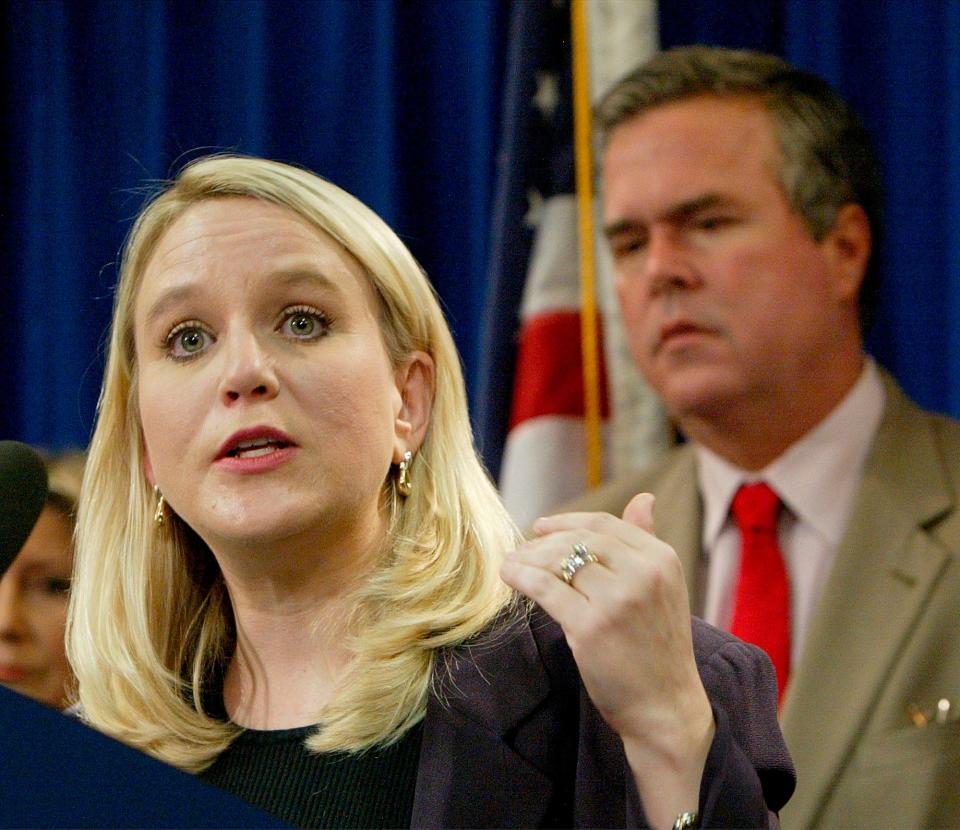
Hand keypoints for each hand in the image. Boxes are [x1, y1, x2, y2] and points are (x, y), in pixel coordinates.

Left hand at [500, 493, 714, 828]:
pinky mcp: (590, 627)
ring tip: (511, 563)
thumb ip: (646, 542)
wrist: (665, 707)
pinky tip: (510, 576)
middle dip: (543, 541)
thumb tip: (644, 498)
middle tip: (521, 549)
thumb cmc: (659, 647)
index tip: (540, 527)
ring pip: (559, 561)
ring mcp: (617, 600)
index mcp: (662, 559)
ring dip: (527, 558)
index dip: (567, 522)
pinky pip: (545, 589)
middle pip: (579, 540)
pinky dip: (522, 577)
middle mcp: (643, 574)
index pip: (605, 524)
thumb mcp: (663, 588)